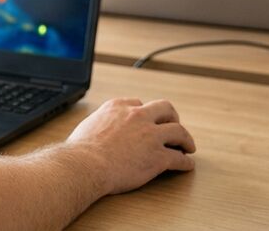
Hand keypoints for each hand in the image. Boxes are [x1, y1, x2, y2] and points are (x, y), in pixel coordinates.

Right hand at [67, 97, 195, 194]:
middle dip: (172, 117)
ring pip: (179, 131)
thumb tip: (98, 130)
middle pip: (165, 109)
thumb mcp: (88, 125)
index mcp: (118, 107)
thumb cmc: (80, 150)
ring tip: (188, 146)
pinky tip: (186, 165)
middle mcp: (137, 116)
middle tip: (174, 126)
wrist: (84, 165)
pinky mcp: (158, 157)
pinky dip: (185, 162)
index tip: (148, 120)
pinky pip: (179, 158)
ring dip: (186, 139)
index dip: (146, 113)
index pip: (138, 103)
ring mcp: (150, 135)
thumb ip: (100, 123)